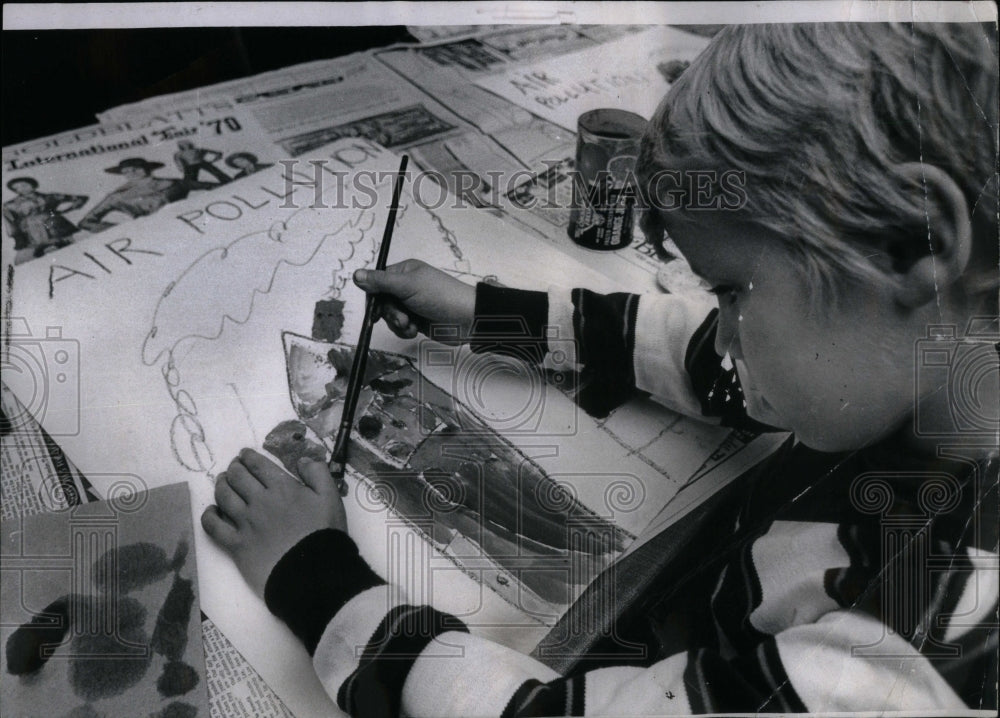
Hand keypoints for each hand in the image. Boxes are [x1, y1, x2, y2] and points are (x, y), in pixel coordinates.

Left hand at [201, 449, 346, 596]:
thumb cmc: (324, 533)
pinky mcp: (236, 544)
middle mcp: (259, 501)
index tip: (244, 455)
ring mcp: (245, 523)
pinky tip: (212, 511)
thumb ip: (318, 473)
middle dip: (234, 468)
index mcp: (282, 488)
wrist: (312, 572)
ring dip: (221, 485)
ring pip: (223, 496)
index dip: (248, 456)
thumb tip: (302, 461)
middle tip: (234, 467)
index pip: (258, 465)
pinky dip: (209, 515)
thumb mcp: (331, 497)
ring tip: (222, 482)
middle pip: (237, 477)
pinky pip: (214, 526)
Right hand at [354, 259, 474, 343]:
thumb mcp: (407, 286)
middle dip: (390, 313)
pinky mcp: (417, 320)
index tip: (375, 309)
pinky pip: (399, 327)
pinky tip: (415, 331)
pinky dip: (405, 331)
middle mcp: (406, 287)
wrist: (466, 319)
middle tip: (402, 318)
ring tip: (411, 325)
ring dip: (398, 323)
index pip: (377, 282)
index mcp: (404, 271)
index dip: (374, 296)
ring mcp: (411, 304)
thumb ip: (380, 282)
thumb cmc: (440, 296)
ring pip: (390, 317)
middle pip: (382, 302)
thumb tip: (356, 275)